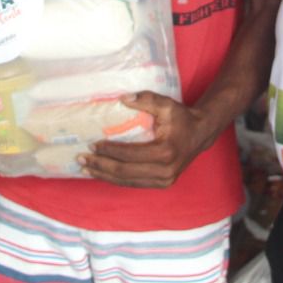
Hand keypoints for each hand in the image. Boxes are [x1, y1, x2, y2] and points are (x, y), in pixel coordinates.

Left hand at [80, 92, 210, 188]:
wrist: (200, 134)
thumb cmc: (182, 118)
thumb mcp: (167, 104)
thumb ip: (146, 99)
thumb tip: (122, 98)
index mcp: (165, 152)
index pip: (130, 155)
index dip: (109, 151)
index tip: (93, 144)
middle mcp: (165, 171)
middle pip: (125, 172)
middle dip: (101, 166)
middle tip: (82, 158)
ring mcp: (164, 181)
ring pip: (127, 181)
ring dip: (105, 175)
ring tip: (86, 167)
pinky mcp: (161, 184)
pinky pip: (134, 183)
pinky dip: (116, 179)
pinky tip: (102, 173)